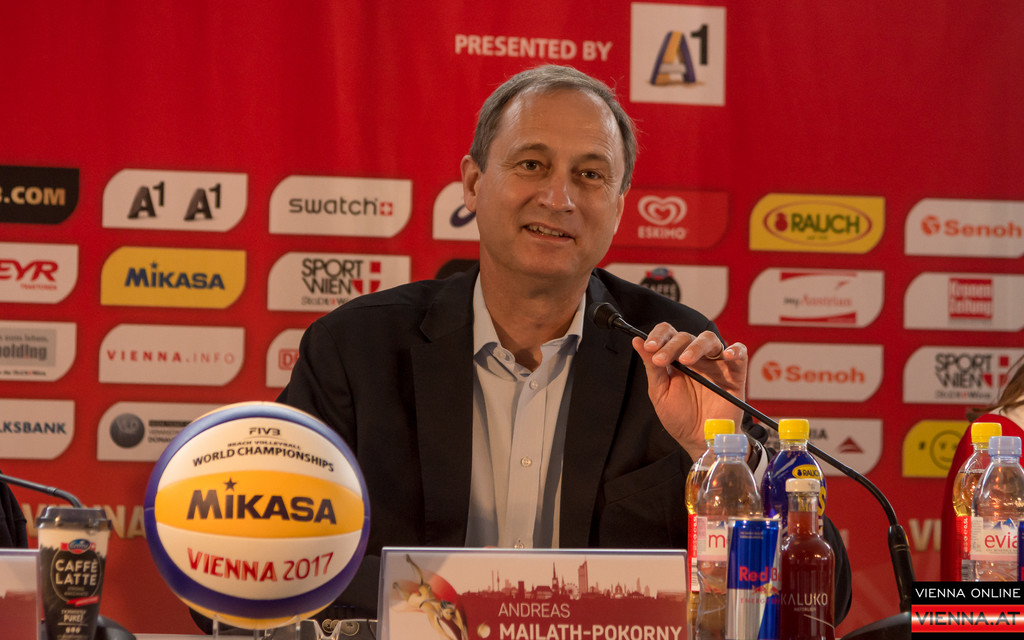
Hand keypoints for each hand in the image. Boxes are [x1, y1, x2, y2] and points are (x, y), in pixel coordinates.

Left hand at [631, 323, 747, 459]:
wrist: (699, 440)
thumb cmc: (679, 417)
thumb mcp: (660, 392)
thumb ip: (652, 367)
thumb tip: (637, 341)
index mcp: (676, 358)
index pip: (668, 334)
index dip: (658, 336)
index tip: (649, 347)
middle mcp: (696, 357)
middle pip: (686, 336)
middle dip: (671, 345)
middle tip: (661, 361)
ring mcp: (715, 364)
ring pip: (710, 339)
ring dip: (696, 346)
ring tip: (685, 360)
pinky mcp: (734, 374)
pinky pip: (740, 354)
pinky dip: (735, 350)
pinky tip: (727, 355)